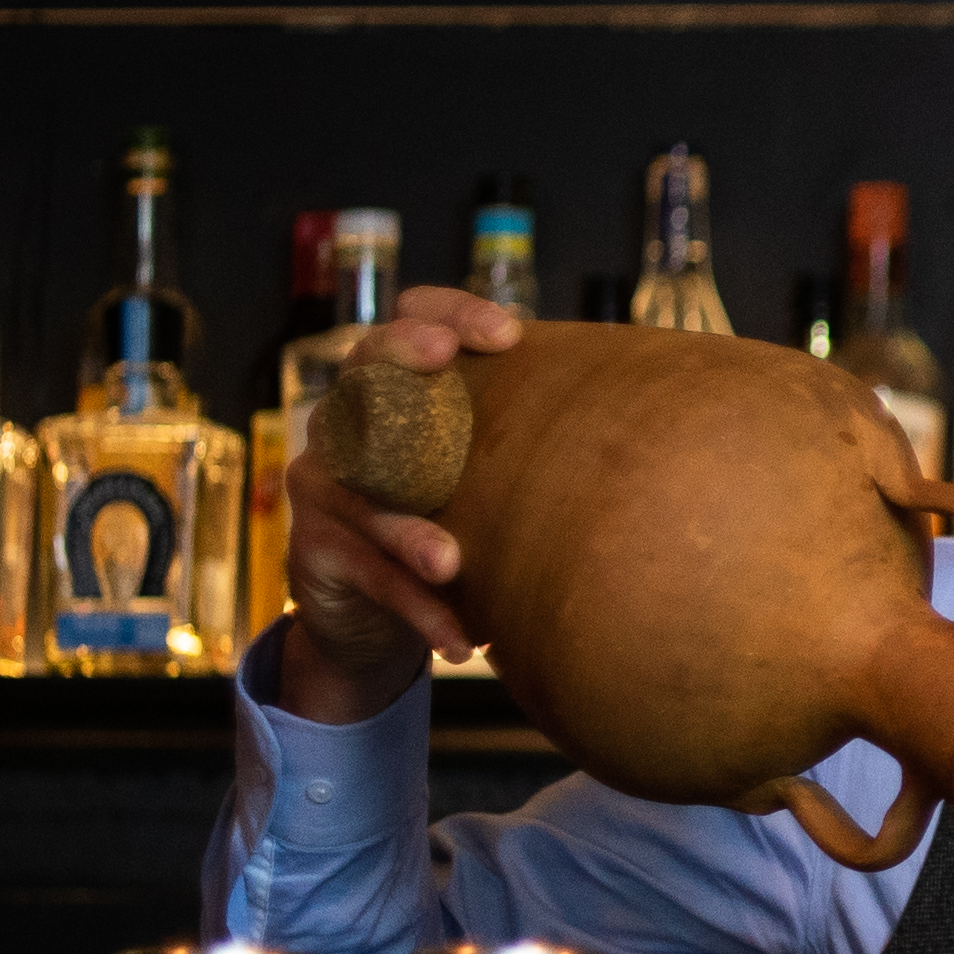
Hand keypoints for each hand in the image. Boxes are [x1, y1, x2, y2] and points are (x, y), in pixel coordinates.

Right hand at [277, 286, 518, 725]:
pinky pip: (371, 576)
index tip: (509, 333)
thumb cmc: (447, 526)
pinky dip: (420, 611)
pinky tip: (463, 641)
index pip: (409, 321)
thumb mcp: (480, 479)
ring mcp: (324, 484)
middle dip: (402, 359)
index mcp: (395, 392)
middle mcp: (348, 423)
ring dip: (410, 533)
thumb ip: (521, 445)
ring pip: (365, 496)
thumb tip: (638, 425)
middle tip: (442, 359)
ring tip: (451, 562)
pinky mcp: (315, 549)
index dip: (449, 312)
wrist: (374, 615)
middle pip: (363, 372)